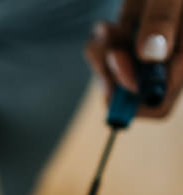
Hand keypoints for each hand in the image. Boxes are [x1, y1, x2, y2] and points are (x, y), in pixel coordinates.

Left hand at [86, 0, 182, 117]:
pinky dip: (100, 44)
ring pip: (114, 73)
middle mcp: (168, 56)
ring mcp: (148, 47)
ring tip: (107, 30)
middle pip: (130, 92)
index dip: (134, 98)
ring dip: (102, 57)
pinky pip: (107, 53)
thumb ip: (165, 18)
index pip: (158, 103)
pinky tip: (105, 26)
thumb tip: (149, 53)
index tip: (122, 76)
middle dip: (112, 75)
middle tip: (112, 51)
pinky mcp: (132, 34)